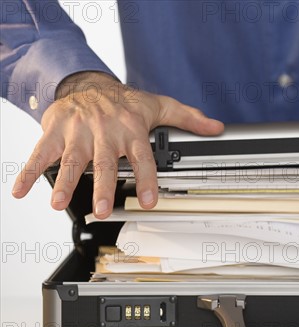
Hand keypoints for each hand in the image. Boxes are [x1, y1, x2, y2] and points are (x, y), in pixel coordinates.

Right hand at [11, 72, 223, 217]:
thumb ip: (188, 118)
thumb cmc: (124, 102)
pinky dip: (29, 172)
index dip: (147, 179)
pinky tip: (22, 191)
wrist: (86, 84)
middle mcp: (105, 132)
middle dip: (103, 187)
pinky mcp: (55, 133)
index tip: (150, 201)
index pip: (143, 158)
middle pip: (106, 163)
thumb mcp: (159, 106)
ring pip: (73, 160)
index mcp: (131, 130)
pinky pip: (40, 153)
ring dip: (65, 183)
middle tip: (103, 209)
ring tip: (58, 203)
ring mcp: (78, 133)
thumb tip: (216, 128)